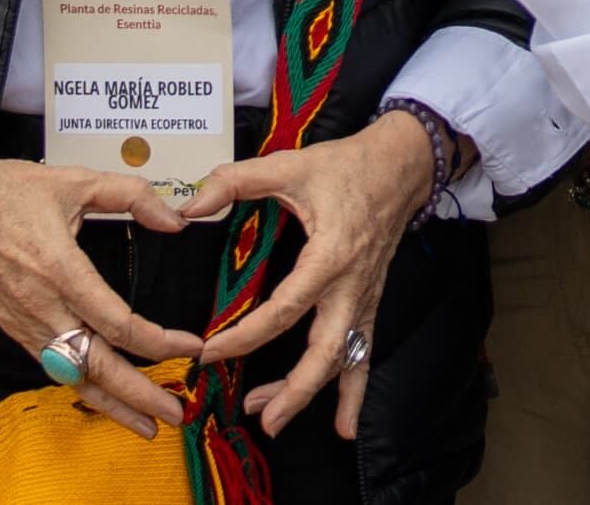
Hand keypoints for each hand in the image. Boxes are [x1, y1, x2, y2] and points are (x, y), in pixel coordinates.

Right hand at [0, 125, 201, 436]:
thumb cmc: (6, 191)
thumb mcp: (76, 181)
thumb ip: (131, 195)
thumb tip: (176, 220)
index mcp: (59, 269)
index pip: (116, 322)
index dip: (158, 341)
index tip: (191, 346)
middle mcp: (41, 307)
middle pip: (96, 365)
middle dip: (139, 394)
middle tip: (176, 413)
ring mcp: (24, 323)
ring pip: (73, 377)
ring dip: (112, 405)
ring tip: (146, 425)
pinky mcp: (14, 328)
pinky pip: (54, 368)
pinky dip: (83, 388)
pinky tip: (106, 399)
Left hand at [183, 108, 447, 440]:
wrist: (402, 164)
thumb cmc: (346, 166)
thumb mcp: (289, 165)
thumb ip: (235, 181)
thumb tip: (187, 206)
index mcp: (331, 254)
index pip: (286, 309)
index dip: (247, 335)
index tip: (211, 351)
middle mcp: (352, 285)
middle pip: (325, 351)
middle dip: (294, 390)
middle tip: (258, 417)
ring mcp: (365, 298)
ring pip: (343, 359)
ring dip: (310, 394)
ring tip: (273, 421)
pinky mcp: (370, 302)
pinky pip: (362, 353)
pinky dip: (353, 390)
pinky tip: (344, 425)